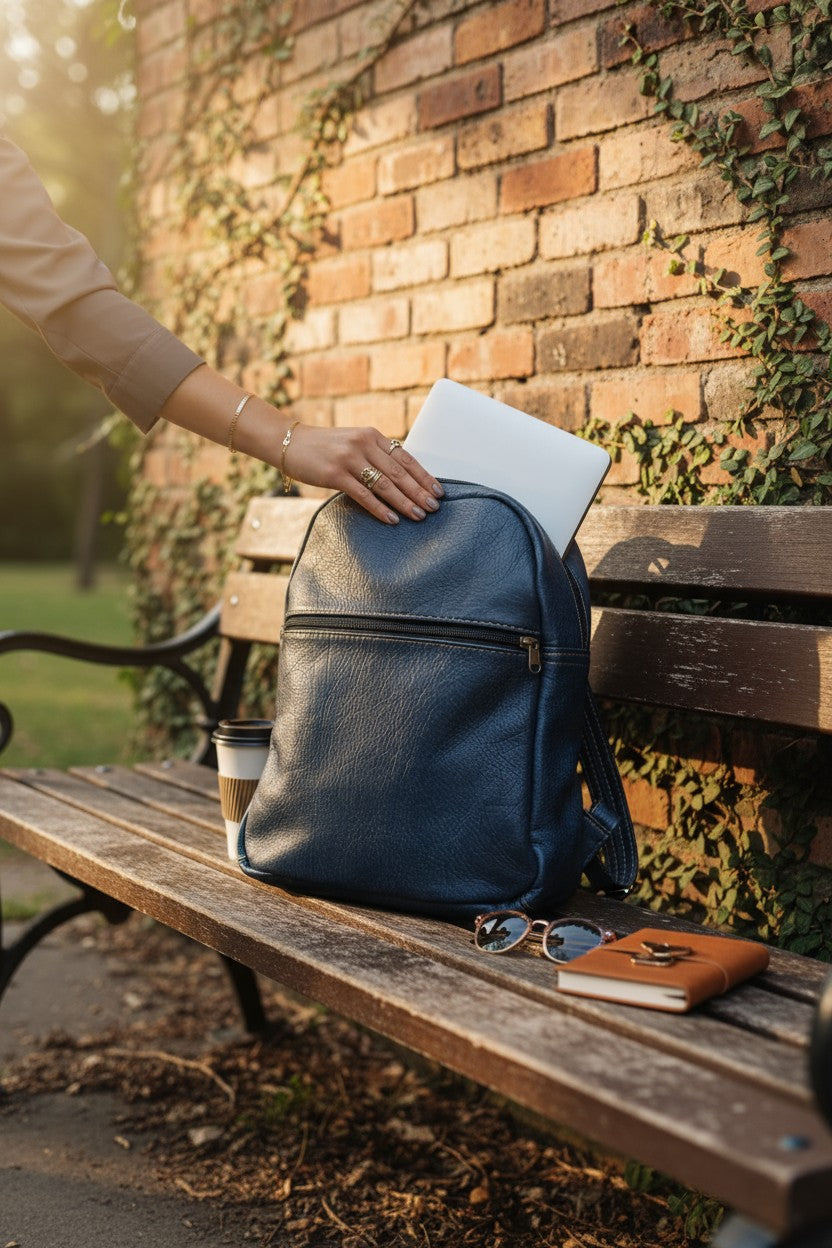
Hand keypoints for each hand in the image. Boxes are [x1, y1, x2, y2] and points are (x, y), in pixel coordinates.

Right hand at [286, 425, 443, 524]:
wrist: (290, 442)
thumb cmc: (325, 447)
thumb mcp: (354, 443)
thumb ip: (375, 455)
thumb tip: (403, 479)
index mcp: (372, 436)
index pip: (406, 458)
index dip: (424, 476)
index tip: (438, 491)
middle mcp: (363, 444)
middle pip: (399, 472)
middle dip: (419, 492)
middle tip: (434, 508)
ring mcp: (349, 459)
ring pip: (384, 484)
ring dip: (404, 502)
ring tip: (418, 516)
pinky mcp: (334, 474)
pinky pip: (363, 494)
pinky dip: (379, 508)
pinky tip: (391, 519)